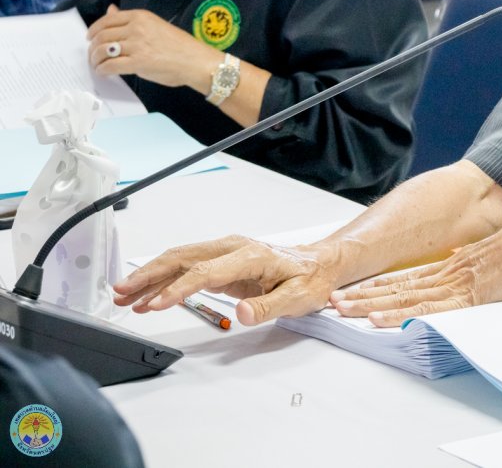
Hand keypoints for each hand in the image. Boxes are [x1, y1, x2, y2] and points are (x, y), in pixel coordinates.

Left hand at [87, 4, 219, 89]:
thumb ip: (130, 20)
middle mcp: (136, 28)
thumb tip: (111, 9)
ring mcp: (137, 45)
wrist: (195, 61)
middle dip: (92, 48)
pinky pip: (110, 65)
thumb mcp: (153, 25)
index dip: (94, 30)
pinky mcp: (138, 63)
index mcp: (140, 16)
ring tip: (97, 65)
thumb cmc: (179, 45)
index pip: (107, 20)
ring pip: (102, 50)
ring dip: (95, 60)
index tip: (90, 38)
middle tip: (93, 56)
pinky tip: (103, 72)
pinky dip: (102, 70)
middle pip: (102, 36)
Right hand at [112, 235, 343, 325]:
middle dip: (149, 275)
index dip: (177, 288)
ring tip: (122, 295)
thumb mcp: (298, 297)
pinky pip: (186, 269)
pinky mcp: (222, 263)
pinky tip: (148, 297)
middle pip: (182, 258)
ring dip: (150, 277)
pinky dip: (164, 281)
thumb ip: (268, 307)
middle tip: (121, 292)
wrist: (319, 266)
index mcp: (250, 256)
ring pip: (179, 261)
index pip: (205, 271)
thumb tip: (243, 313)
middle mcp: (234, 249)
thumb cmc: (311, 279)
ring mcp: (226, 254)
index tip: (155, 305)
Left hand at [329, 208, 501, 326]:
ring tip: (343, 308)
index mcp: (458, 263)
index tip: (361, 288)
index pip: (412, 275)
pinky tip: (376, 318)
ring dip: (370, 304)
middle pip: (399, 284)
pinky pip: (425, 309)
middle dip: (366, 293)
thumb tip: (479, 277)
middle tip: (335, 299)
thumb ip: (485, 268)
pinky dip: (399, 314)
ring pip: (403, 296)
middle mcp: (450, 271)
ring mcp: (454, 283)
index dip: (384, 283)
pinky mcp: (464, 296)